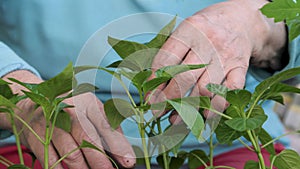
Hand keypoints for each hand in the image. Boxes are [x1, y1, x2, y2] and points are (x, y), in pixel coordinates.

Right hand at [0, 70, 135, 168]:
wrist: (31, 103)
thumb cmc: (70, 109)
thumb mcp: (90, 111)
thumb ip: (107, 128)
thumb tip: (123, 153)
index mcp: (87, 101)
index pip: (105, 125)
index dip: (118, 145)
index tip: (128, 161)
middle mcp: (69, 108)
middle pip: (88, 140)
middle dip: (101, 161)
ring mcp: (50, 121)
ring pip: (71, 153)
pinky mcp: (35, 135)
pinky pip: (51, 159)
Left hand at [150, 0, 286, 119]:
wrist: (239, 19)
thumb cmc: (205, 29)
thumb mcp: (184, 31)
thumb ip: (169, 54)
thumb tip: (152, 87)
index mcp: (189, 30)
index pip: (166, 60)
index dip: (154, 83)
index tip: (149, 99)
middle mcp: (208, 42)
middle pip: (184, 78)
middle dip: (168, 99)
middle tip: (158, 112)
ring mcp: (226, 55)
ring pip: (205, 89)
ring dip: (189, 109)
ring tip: (176, 119)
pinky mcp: (241, 66)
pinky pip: (230, 91)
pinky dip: (217, 106)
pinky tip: (205, 115)